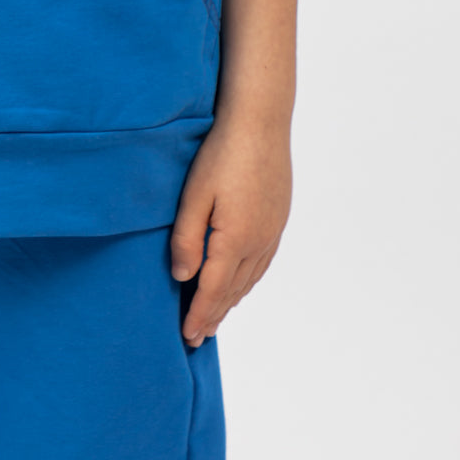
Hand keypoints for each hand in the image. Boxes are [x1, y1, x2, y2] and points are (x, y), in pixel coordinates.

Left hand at [170, 110, 291, 346]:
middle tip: (198, 337)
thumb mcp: (194, 195)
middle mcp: (259, 242)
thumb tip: (181, 278)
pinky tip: (240, 282)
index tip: (187, 337)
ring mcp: (272, 231)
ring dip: (231, 301)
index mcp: (235, 240)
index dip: (199, 316)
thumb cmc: (222, 153)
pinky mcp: (278, 219)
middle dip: (214, 315)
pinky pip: (262, 263)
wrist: (262, 122)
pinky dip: (247, 281)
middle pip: (233, 291)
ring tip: (215, 317)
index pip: (213, 291)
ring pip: (250, 279)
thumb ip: (186, 239)